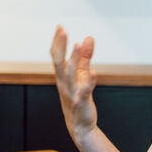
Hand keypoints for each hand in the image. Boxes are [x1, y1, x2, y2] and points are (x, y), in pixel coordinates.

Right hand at [50, 25, 98, 144]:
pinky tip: (95, 73)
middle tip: (62, 31)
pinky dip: (89, 82)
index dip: (57, 42)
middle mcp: (64, 83)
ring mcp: (72, 92)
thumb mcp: (81, 74)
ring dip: (73, 60)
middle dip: (60, 46)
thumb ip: (85, 57)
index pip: (56, 56)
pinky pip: (85, 91)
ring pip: (70, 75)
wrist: (79, 125)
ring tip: (78, 46)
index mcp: (62, 75)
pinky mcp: (81, 101)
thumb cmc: (78, 97)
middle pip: (59, 62)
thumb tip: (89, 38)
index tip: (59, 26)